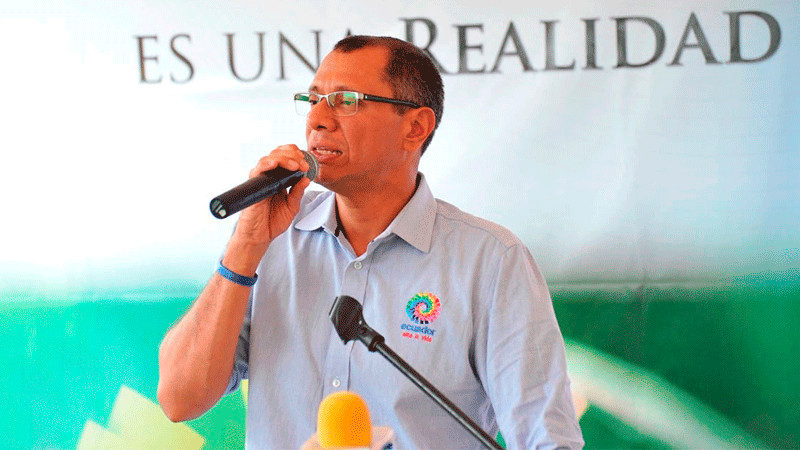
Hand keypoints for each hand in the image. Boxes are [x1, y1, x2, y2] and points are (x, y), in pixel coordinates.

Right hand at [223, 145, 310, 272]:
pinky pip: (258, 169)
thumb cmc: (273, 221)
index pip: (287, 157)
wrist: (260, 236)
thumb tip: (307, 179)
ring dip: (284, 158)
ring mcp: (261, 179)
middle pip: (279, 153)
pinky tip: (275, 163)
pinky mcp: (253, 185)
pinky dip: (267, 163)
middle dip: (294, 155)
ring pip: (270, 157)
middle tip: (304, 164)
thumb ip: (298, 193)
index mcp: (279, 179)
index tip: (308, 164)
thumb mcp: (292, 206)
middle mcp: (269, 176)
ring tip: (296, 165)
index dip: (297, 156)